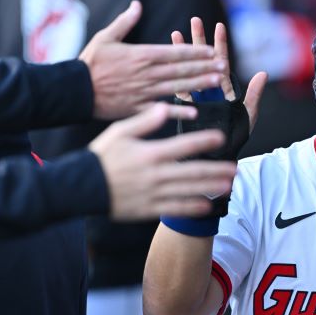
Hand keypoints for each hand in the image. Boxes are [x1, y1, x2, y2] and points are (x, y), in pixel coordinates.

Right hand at [78, 1, 227, 119]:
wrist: (74, 90)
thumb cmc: (89, 63)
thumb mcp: (105, 38)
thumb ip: (124, 22)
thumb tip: (137, 5)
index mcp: (141, 55)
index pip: (174, 52)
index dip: (195, 52)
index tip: (212, 51)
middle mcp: (146, 73)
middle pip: (181, 69)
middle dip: (205, 67)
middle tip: (224, 65)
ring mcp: (144, 92)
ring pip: (177, 87)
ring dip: (199, 84)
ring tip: (217, 82)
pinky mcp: (138, 108)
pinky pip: (161, 109)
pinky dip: (178, 111)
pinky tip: (195, 111)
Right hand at [88, 103, 237, 218]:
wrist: (81, 187)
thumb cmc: (101, 156)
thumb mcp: (119, 131)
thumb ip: (145, 120)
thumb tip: (165, 106)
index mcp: (150, 153)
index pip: (184, 145)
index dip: (204, 141)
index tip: (221, 137)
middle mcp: (155, 174)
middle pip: (192, 171)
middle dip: (216, 169)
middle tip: (235, 167)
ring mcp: (153, 193)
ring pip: (188, 190)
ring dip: (210, 188)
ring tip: (228, 185)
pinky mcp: (148, 208)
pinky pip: (175, 208)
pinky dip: (192, 207)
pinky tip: (207, 205)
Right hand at [172, 18, 267, 131]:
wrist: (221, 153)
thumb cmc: (236, 135)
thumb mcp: (248, 114)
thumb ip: (254, 94)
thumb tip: (263, 73)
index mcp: (223, 87)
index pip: (220, 61)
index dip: (219, 44)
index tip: (218, 26)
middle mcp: (209, 88)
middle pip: (202, 60)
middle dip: (198, 40)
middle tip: (195, 20)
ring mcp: (196, 95)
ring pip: (187, 69)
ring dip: (181, 52)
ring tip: (175, 33)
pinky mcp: (185, 105)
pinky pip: (177, 87)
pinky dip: (172, 74)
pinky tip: (165, 60)